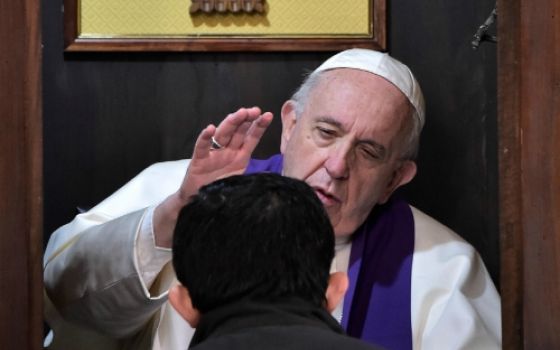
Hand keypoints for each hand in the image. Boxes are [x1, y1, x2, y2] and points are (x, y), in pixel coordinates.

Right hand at [154, 107, 272, 246]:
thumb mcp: (245, 183)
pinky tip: (210, 129)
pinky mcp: (198, 161)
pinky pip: (201, 147)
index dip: (259, 126)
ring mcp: (213, 154)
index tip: (268, 115)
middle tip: (254, 110)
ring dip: (231, 123)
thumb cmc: (224, 191)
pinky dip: (204, 138)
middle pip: (237, 131)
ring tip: (240, 114)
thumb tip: (278, 181)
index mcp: (241, 156)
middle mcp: (228, 151)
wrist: (201, 205)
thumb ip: (258, 178)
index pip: (251, 137)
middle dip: (246, 119)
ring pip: (222, 134)